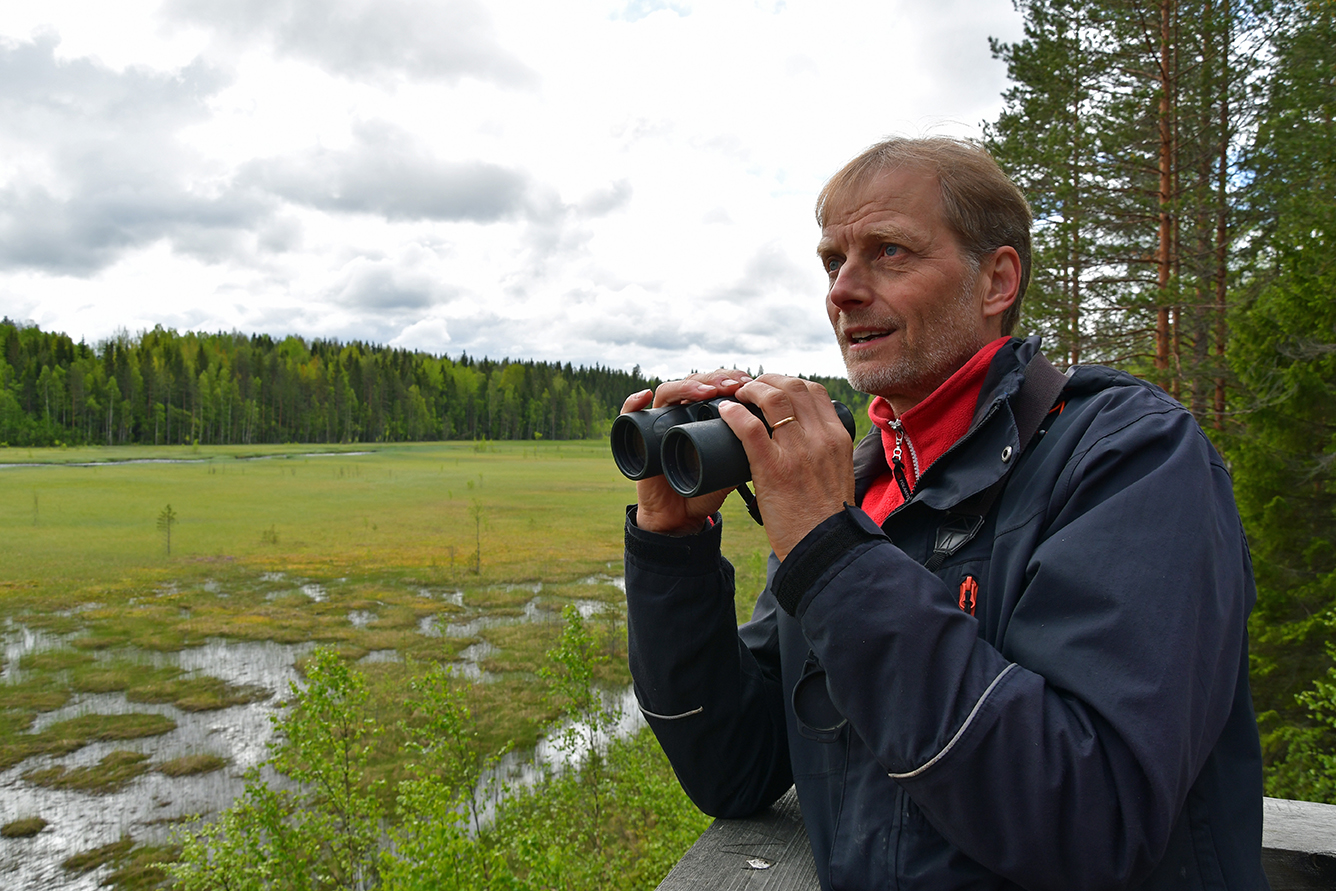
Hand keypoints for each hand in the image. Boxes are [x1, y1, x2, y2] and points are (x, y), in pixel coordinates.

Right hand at [622, 369, 751, 535]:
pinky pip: (629, 416)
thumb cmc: (703, 489)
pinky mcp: (637, 440)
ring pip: (667, 393)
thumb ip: (747, 453)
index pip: (714, 385)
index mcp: (702, 415)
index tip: (749, 382)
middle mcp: (679, 414)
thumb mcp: (732, 469)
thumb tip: (771, 436)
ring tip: (707, 391)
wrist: (679, 516)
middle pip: (693, 383)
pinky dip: (632, 403)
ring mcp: (658, 424)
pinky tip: (645, 396)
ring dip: (687, 386)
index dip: (730, 378)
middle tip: (734, 385)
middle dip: (714, 378)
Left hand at [717, 375, 854, 559]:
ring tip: (735, 395)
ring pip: (772, 398)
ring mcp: (798, 452)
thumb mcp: (838, 473)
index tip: (772, 388)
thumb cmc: (827, 517)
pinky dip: (734, 413)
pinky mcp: (773, 469)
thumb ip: (825, 454)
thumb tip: (806, 443)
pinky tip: (724, 411)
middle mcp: (821, 438)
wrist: (826, 548)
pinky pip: (750, 428)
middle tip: (749, 388)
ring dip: (749, 390)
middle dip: (766, 380)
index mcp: (837, 437)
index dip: (788, 382)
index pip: (813, 390)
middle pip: (792, 386)